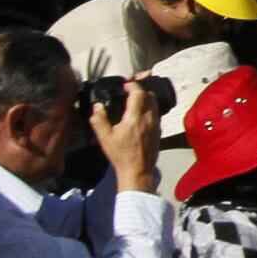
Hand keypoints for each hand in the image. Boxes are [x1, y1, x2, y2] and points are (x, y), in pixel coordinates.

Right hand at [91, 76, 162, 193]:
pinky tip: (140, 115)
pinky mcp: (159, 131)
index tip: (125, 86)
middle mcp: (149, 118)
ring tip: (135, 101)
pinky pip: (156, 113)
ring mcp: (156, 124)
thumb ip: (99, 120)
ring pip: (155, 103)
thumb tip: (97, 106)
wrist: (138, 171)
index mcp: (135, 117)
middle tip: (129, 92)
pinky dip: (150, 108)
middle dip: (140, 90)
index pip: (139, 93)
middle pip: (150, 95)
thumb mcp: (105, 138)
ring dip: (146, 98)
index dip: (132, 86)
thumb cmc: (121, 155)